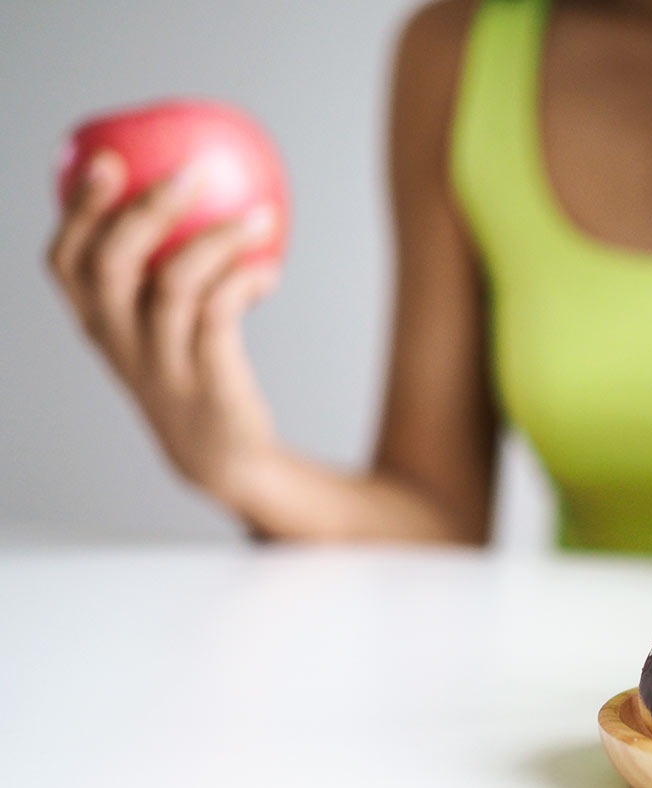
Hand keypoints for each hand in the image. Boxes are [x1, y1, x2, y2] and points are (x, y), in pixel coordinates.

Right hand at [47, 151, 281, 505]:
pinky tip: (270, 268)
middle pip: (110, 264)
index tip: (106, 159)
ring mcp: (161, 365)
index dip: (79, 209)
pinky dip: (245, 282)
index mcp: (99, 323)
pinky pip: (221, 316)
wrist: (222, 458)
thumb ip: (164, 268)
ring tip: (261, 215)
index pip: (65, 261)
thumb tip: (202, 188)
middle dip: (144, 208)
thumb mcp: (164, 324)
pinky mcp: (207, 383)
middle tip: (191, 172)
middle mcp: (119, 342)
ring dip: (219, 239)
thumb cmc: (196, 371)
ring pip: (173, 285)